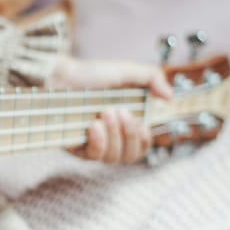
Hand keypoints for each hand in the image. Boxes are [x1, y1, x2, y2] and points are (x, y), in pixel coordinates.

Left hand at [49, 57, 172, 163]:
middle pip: (130, 156)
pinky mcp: (75, 147)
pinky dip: (98, 142)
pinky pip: (93, 156)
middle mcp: (110, 138)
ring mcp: (92, 144)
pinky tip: (94, 126)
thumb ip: (152, 78)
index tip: (143, 124)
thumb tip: (170, 96)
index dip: (145, 141)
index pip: (141, 147)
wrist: (60, 76)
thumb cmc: (90, 75)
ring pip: (113, 158)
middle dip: (130, 135)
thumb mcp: (126, 71)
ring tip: (105, 112)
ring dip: (114, 135)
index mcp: (124, 124)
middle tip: (120, 111)